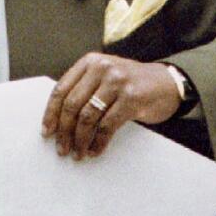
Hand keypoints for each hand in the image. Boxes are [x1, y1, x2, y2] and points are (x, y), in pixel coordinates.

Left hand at [41, 53, 180, 159]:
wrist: (168, 83)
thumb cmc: (130, 84)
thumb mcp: (104, 77)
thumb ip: (83, 89)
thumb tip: (56, 120)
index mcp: (90, 62)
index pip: (61, 89)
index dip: (51, 113)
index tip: (46, 132)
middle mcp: (102, 68)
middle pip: (72, 104)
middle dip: (64, 131)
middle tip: (61, 148)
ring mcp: (118, 82)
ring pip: (88, 117)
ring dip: (80, 140)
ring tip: (77, 153)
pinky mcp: (132, 98)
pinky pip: (107, 126)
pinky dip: (98, 142)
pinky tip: (95, 151)